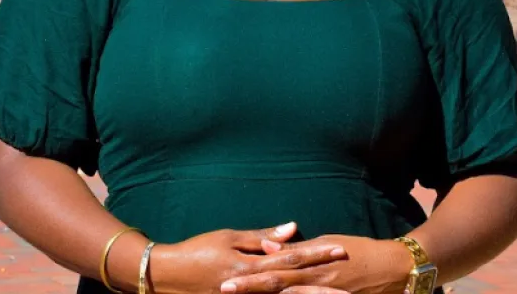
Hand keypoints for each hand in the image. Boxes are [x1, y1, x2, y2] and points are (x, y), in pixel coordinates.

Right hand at [149, 223, 347, 293]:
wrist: (167, 277)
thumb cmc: (199, 251)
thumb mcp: (230, 238)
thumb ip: (262, 237)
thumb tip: (292, 228)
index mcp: (252, 265)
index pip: (292, 257)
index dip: (317, 253)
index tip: (341, 250)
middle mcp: (253, 287)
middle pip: (295, 283)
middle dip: (323, 280)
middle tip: (349, 276)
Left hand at [219, 235, 413, 293]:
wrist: (395, 269)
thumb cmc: (359, 250)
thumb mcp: (327, 243)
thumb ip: (297, 250)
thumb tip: (267, 247)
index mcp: (311, 262)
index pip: (274, 270)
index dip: (249, 276)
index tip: (225, 279)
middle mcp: (315, 281)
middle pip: (276, 287)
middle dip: (249, 291)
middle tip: (224, 290)